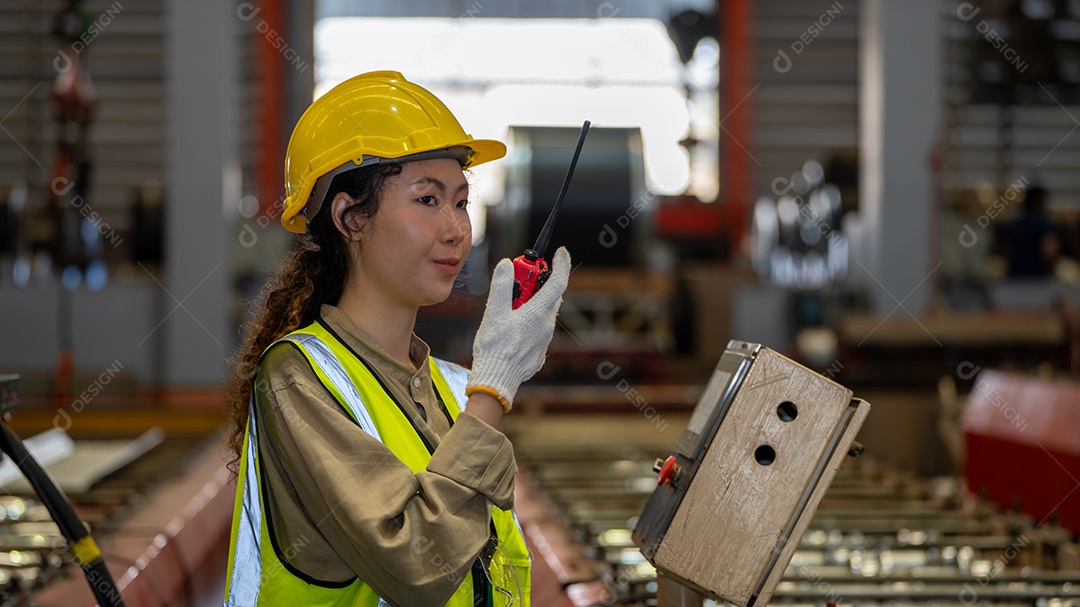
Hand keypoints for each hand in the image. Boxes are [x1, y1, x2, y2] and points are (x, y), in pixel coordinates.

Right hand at [466, 247, 570, 410]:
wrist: (497, 380)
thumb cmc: (495, 347)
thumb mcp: (494, 312)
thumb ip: (501, 285)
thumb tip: (506, 265)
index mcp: (539, 313)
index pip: (558, 282)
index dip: (562, 264)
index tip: (560, 252)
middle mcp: (547, 325)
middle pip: (549, 295)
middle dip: (537, 283)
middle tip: (518, 279)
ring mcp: (544, 340)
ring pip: (542, 313)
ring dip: (530, 303)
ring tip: (507, 307)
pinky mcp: (538, 352)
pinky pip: (536, 330)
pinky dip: (526, 321)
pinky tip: (509, 329)